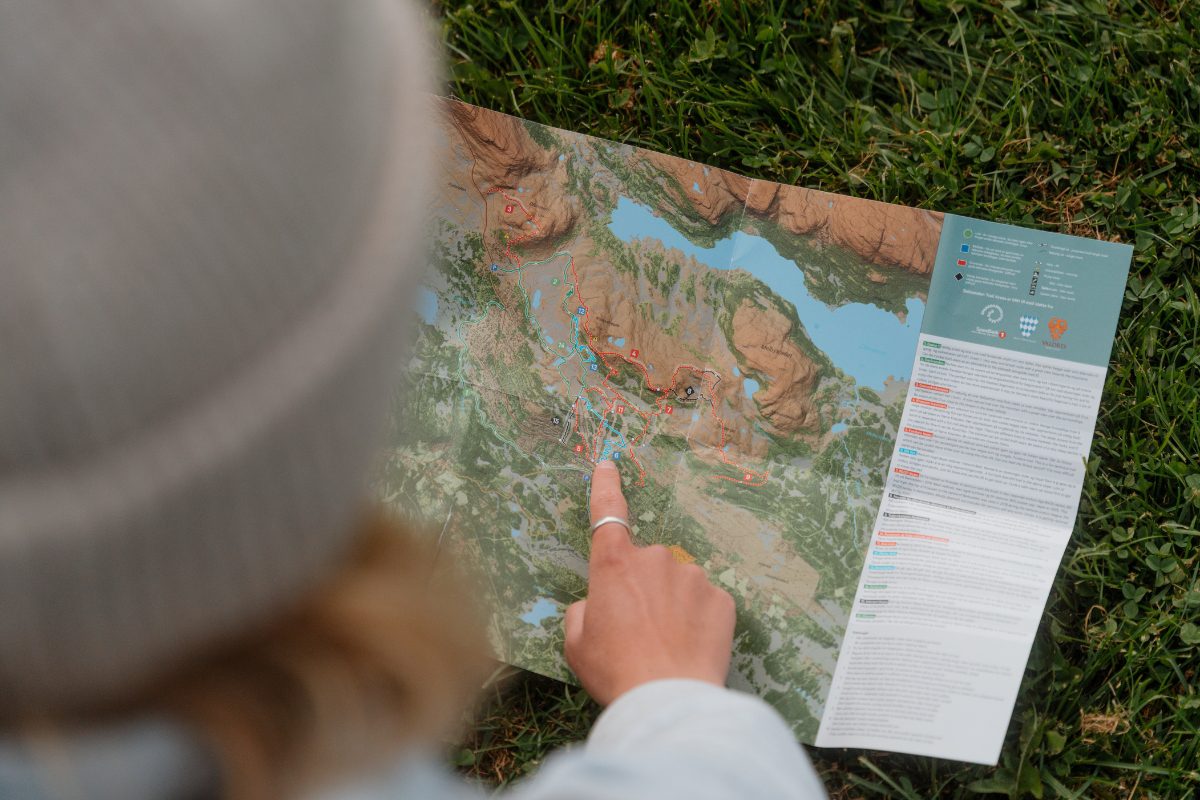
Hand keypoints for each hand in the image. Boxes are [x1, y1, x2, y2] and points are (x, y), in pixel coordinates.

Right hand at [563, 460, 735, 705]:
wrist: (668, 702)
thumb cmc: (616, 672)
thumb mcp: (577, 643)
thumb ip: (583, 611)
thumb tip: (597, 605)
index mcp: (614, 565)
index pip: (607, 512)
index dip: (606, 486)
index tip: (608, 465)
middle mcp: (656, 559)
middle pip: (646, 566)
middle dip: (642, 590)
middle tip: (636, 633)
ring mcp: (693, 577)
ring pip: (678, 584)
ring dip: (672, 606)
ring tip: (664, 647)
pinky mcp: (722, 599)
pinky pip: (705, 603)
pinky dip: (697, 621)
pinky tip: (688, 649)